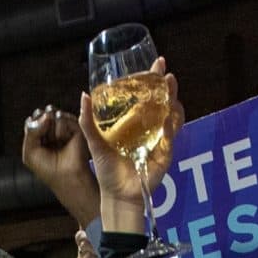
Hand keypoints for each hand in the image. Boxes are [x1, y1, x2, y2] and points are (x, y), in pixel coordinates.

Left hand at [22, 106, 99, 225]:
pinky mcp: (75, 126)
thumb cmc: (48, 169)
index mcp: (40, 134)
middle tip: (47, 142)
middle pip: (42, 114)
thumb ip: (31, 130)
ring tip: (57, 142)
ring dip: (50, 130)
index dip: (33, 127)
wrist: (65, 175)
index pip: (33, 119)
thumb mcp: (29, 152)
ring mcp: (64, 126)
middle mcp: (52, 128)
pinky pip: (61, 117)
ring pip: (51, 114)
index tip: (38, 142)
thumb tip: (46, 115)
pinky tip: (63, 140)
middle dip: (41, 127)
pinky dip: (60, 129)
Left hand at [79, 59, 183, 207]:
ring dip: (173, 102)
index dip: (153, 79)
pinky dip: (171, 128)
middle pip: (163, 101)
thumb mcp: (94, 142)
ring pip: (172, 116)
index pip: (146, 95)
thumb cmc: (107, 169)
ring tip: (170, 90)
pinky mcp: (165, 154)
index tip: (157, 62)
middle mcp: (149, 127)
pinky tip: (167, 120)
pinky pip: (171, 138)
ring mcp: (159, 139)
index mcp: (134, 122)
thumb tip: (84, 94)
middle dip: (167, 86)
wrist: (117, 194)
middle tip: (166, 73)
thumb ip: (88, 121)